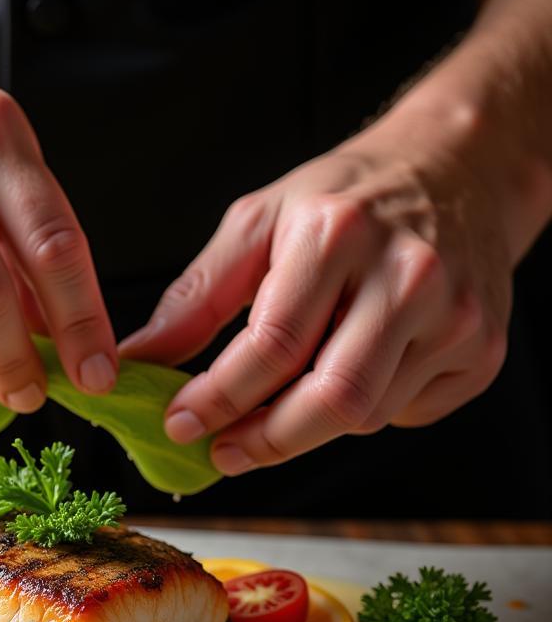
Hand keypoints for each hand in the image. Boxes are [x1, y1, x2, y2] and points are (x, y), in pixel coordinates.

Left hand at [119, 107, 514, 474]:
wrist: (457, 169)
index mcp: (338, 235)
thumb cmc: (345, 199)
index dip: (219, 398)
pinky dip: (362, 414)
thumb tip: (139, 359)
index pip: (272, 345)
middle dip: (265, 441)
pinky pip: (406, 415)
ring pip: (365, 416)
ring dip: (307, 427)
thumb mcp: (259, 223)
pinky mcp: (483, 350)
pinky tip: (346, 374)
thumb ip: (197, 296)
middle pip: (331, 399)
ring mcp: (456, 317)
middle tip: (222, 452)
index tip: (179, 424)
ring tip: (276, 407)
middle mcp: (408, 276)